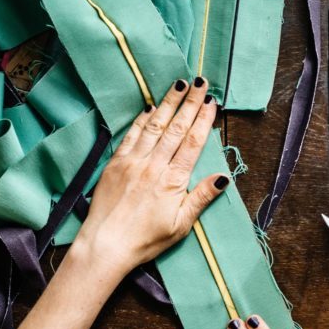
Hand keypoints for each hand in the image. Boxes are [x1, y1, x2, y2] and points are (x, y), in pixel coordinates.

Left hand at [73, 78, 227, 284]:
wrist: (105, 245)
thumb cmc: (145, 240)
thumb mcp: (180, 225)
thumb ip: (201, 198)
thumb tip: (223, 177)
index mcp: (173, 181)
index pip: (192, 143)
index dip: (203, 120)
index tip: (211, 102)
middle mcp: (153, 165)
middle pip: (176, 128)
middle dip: (190, 103)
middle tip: (201, 83)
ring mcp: (132, 162)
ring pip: (154, 126)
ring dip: (168, 103)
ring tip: (179, 84)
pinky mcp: (115, 163)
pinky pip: (132, 135)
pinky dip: (142, 119)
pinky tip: (151, 108)